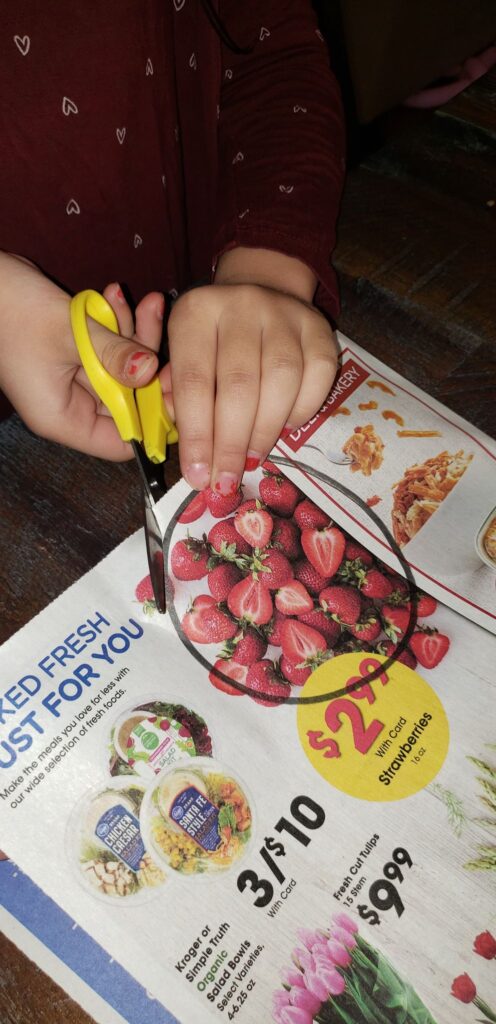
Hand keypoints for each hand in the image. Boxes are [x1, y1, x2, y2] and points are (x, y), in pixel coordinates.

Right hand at [0, 252, 164, 458]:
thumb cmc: (9, 308)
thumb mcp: (69, 333)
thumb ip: (114, 354)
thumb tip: (151, 371)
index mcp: (63, 418)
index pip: (122, 442)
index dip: (153, 419)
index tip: (176, 386)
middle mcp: (69, 405)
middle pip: (129, 400)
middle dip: (148, 362)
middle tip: (165, 331)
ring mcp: (73, 378)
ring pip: (122, 369)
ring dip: (135, 334)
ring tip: (146, 301)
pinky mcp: (76, 353)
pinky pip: (109, 347)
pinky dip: (118, 323)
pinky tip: (116, 294)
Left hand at [168, 247, 337, 491]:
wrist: (260, 291)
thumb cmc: (213, 341)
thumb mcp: (182, 356)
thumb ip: (179, 398)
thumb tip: (195, 449)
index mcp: (196, 313)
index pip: (194, 382)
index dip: (196, 435)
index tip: (198, 476)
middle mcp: (240, 304)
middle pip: (239, 385)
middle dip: (231, 443)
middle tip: (227, 480)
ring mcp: (284, 313)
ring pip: (280, 381)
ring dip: (265, 431)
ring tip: (254, 459)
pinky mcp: (319, 327)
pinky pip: (318, 375)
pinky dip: (303, 410)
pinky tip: (286, 427)